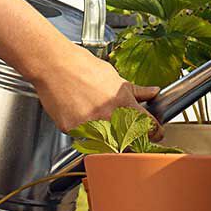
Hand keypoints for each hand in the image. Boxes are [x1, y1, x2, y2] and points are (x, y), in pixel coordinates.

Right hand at [28, 45, 163, 138]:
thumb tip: (153, 93)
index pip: (150, 129)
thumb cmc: (82, 67)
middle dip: (131, 138)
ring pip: (106, 144)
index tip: (155, 133)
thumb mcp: (115, 77)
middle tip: (125, 128)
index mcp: (124, 104)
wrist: (55, 65)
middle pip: (130, 143)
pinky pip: (84, 138)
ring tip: (96, 115)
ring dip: (107, 136)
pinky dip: (86, 130)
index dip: (156, 133)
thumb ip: (135, 91)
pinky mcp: (73, 130)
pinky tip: (81, 113)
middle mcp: (109, 118)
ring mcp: (90, 127)